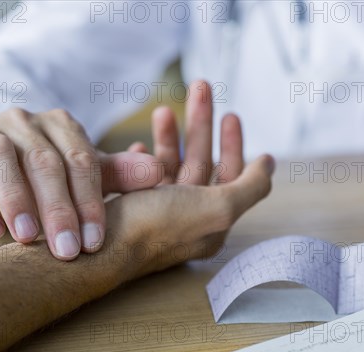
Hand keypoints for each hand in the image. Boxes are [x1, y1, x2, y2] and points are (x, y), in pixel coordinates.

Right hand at [0, 108, 161, 259]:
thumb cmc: (44, 177)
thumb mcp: (81, 174)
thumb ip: (117, 174)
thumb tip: (159, 172)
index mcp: (61, 126)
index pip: (81, 161)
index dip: (90, 202)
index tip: (95, 242)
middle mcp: (24, 123)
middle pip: (45, 163)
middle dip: (58, 210)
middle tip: (68, 251)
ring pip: (2, 161)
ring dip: (16, 201)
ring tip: (27, 239)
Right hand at [106, 80, 274, 277]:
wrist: (94, 251)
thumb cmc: (157, 227)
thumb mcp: (217, 207)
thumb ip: (250, 186)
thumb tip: (269, 164)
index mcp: (211, 221)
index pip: (230, 176)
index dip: (234, 145)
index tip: (230, 115)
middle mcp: (186, 218)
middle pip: (200, 163)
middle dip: (201, 125)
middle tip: (200, 88)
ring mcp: (156, 213)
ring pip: (170, 165)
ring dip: (170, 136)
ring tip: (162, 110)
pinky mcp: (130, 209)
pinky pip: (140, 177)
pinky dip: (141, 159)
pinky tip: (137, 147)